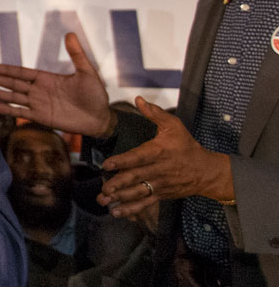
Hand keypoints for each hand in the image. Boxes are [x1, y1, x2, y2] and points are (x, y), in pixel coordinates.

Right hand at [0, 32, 113, 136]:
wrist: (101, 118)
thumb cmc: (95, 94)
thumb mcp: (87, 72)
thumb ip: (76, 54)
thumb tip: (70, 33)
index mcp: (46, 78)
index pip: (22, 72)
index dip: (7, 70)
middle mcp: (38, 90)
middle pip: (13, 84)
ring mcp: (38, 104)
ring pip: (13, 98)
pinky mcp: (41, 117)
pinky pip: (21, 113)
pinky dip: (7, 110)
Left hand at [97, 96, 232, 217]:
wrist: (207, 171)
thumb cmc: (187, 146)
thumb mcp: (174, 126)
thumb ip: (155, 114)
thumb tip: (139, 100)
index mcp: (159, 152)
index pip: (139, 157)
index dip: (123, 161)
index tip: (108, 164)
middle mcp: (158, 170)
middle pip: (136, 177)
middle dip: (118, 184)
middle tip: (103, 188)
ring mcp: (160, 184)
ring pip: (138, 192)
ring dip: (120, 198)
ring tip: (103, 200)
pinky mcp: (161, 195)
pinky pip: (144, 203)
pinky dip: (130, 209)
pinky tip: (116, 212)